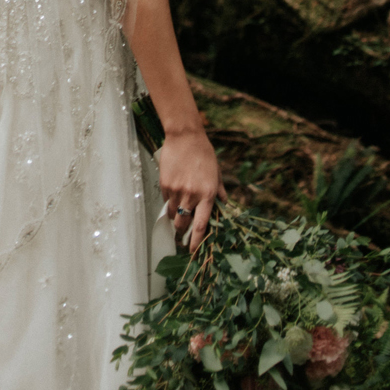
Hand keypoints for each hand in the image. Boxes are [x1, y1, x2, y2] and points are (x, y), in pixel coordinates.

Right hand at [158, 126, 223, 251]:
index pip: (202, 225)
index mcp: (208, 195)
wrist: (185, 138)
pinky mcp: (165, 184)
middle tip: (181, 233)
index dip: (197, 241)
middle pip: (183, 223)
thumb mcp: (217, 174)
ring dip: (174, 216)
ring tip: (177, 212)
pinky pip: (166, 200)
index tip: (193, 251)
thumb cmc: (204, 155)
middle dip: (181, 231)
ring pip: (171, 213)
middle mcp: (192, 195)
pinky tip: (173, 194)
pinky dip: (169, 202)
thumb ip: (220, 192)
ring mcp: (176, 190)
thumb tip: (225, 205)